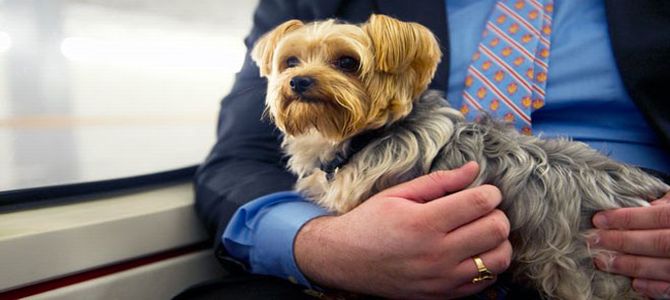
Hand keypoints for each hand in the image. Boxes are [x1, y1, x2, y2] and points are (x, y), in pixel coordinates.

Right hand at [294, 162, 511, 298]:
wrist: (345, 260)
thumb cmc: (370, 222)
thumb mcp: (398, 194)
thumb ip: (439, 181)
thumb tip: (473, 168)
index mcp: (423, 222)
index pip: (480, 203)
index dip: (491, 192)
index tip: (484, 191)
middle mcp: (436, 253)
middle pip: (496, 230)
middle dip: (496, 214)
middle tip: (482, 211)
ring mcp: (442, 278)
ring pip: (499, 259)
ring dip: (497, 242)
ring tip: (480, 232)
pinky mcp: (443, 295)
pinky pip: (486, 281)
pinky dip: (487, 265)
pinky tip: (472, 253)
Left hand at [591, 192, 669, 298]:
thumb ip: (666, 202)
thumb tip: (638, 205)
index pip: (657, 216)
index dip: (627, 218)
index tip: (598, 220)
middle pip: (658, 243)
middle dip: (623, 242)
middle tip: (594, 242)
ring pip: (665, 267)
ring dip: (633, 266)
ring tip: (605, 262)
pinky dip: (656, 288)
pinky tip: (635, 284)